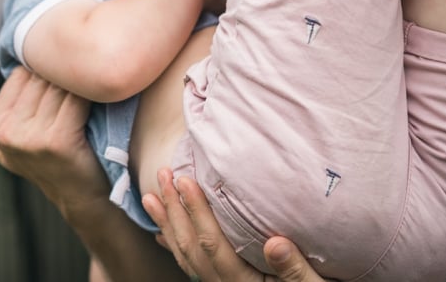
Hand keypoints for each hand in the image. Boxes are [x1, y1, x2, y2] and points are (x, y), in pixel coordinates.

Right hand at [0, 67, 108, 209]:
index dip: (44, 73)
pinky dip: (91, 94)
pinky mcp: (58, 140)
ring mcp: (30, 136)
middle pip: (39, 78)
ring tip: (90, 88)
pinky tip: (98, 98)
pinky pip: (76, 99)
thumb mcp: (10, 151)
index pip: (20, 75)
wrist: (79, 196)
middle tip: (81, 81)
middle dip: (61, 76)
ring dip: (78, 83)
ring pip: (58, 86)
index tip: (62, 82)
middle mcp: (6, 132)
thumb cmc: (49, 163)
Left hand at [142, 169, 325, 281]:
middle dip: (175, 210)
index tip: (184, 181)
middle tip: (162, 176)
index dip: (196, 211)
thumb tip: (275, 243)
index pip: (213, 244)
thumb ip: (294, 268)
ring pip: (186, 256)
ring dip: (168, 225)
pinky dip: (175, 246)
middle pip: (192, 247)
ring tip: (151, 197)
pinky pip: (191, 266)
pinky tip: (163, 233)